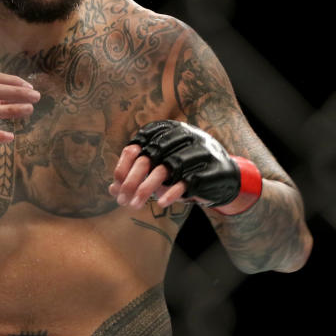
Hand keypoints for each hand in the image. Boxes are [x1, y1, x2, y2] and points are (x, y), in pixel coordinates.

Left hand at [110, 120, 261, 214]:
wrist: (223, 179)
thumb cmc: (185, 173)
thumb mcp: (160, 172)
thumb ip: (137, 176)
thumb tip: (112, 189)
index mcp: (169, 130)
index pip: (139, 143)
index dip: (125, 164)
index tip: (116, 185)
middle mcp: (184, 135)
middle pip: (151, 156)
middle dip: (133, 180)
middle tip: (123, 200)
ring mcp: (200, 150)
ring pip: (168, 167)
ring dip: (147, 188)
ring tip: (136, 205)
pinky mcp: (211, 168)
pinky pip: (188, 180)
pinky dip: (172, 192)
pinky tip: (161, 203)